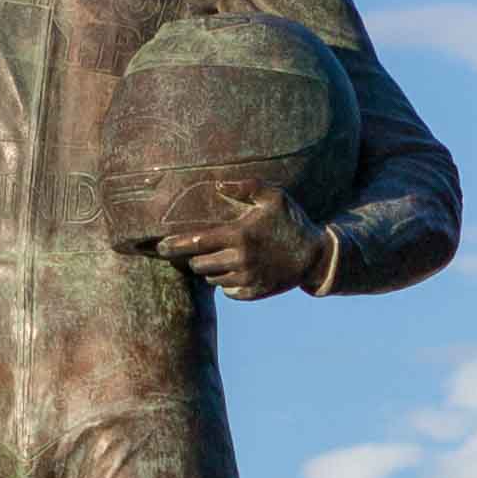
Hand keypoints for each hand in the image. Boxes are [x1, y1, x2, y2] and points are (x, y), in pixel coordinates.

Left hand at [166, 177, 327, 301]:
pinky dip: (227, 283)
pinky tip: (236, 271)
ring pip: (212, 279)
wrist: (315, 257)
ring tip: (221, 258)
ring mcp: (246, 279)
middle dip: (194, 258)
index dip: (175, 245)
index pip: (197, 243)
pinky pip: (227, 291)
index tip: (161, 246)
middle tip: (200, 251)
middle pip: (199, 264)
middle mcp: (239, 260)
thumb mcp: (274, 197)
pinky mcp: (253, 293)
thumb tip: (218, 184)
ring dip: (211, 270)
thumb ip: (246, 187)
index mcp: (239, 236)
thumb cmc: (292, 222)